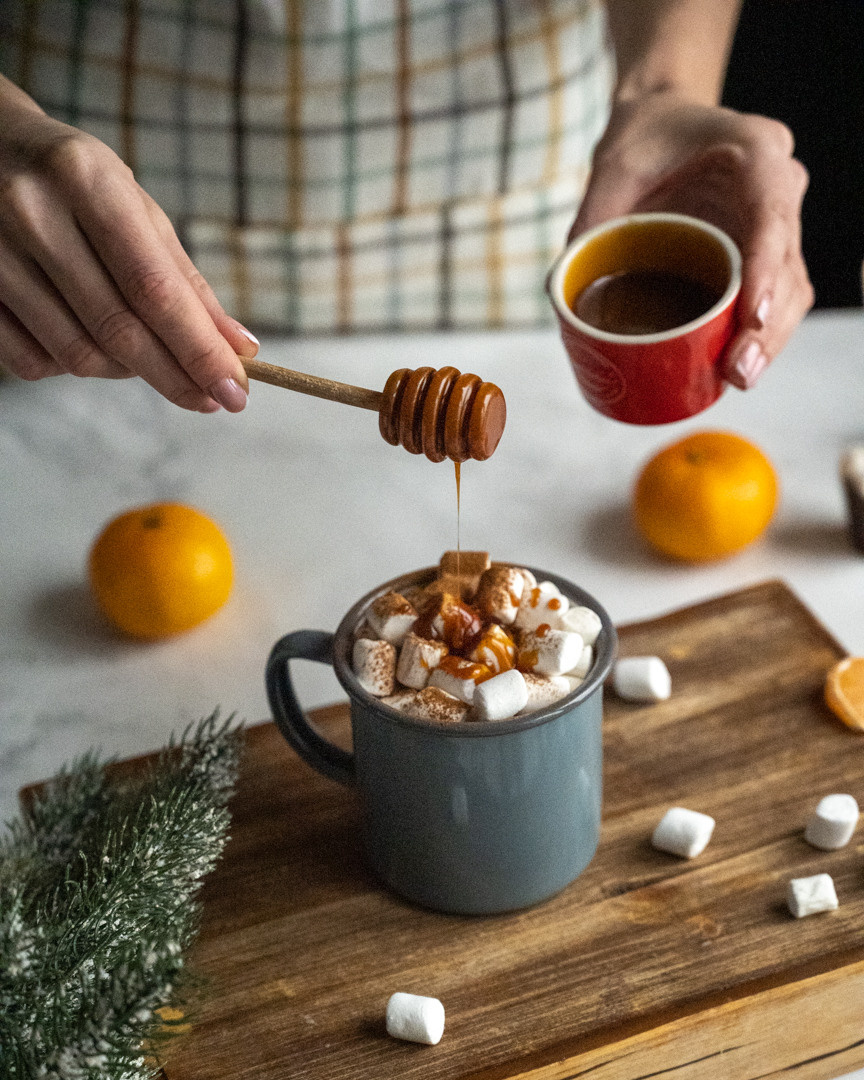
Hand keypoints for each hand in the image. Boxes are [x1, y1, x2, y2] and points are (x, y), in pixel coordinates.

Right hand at [0, 77, 256, 411]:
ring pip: (75, 355)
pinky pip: (32, 362)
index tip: (234, 391)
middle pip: (116, 329)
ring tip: (149, 359)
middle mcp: (31, 212)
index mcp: (85, 180)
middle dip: (175, 376)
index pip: (154, 289)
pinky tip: (92, 345)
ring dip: (127, 373)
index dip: (199, 350)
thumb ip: (185, 279)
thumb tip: (240, 348)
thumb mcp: (134, 206)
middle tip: (212, 400)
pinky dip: (74, 369)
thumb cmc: (76, 182)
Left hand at [571, 93, 813, 388]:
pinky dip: (759, 335)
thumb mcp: (611, 170)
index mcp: (755, 153)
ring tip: (737, 378)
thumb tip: (556, 291)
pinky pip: (774, 298)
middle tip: (738, 371)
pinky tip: (736, 367)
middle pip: (787, 266)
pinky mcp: (764, 254)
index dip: (765, 270)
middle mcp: (779, 187)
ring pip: (789, 289)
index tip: (751, 317)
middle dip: (767, 326)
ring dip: (769, 340)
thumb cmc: (643, 139)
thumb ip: (588, 223)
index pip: (770, 217)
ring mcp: (777, 223)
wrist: (662, 123)